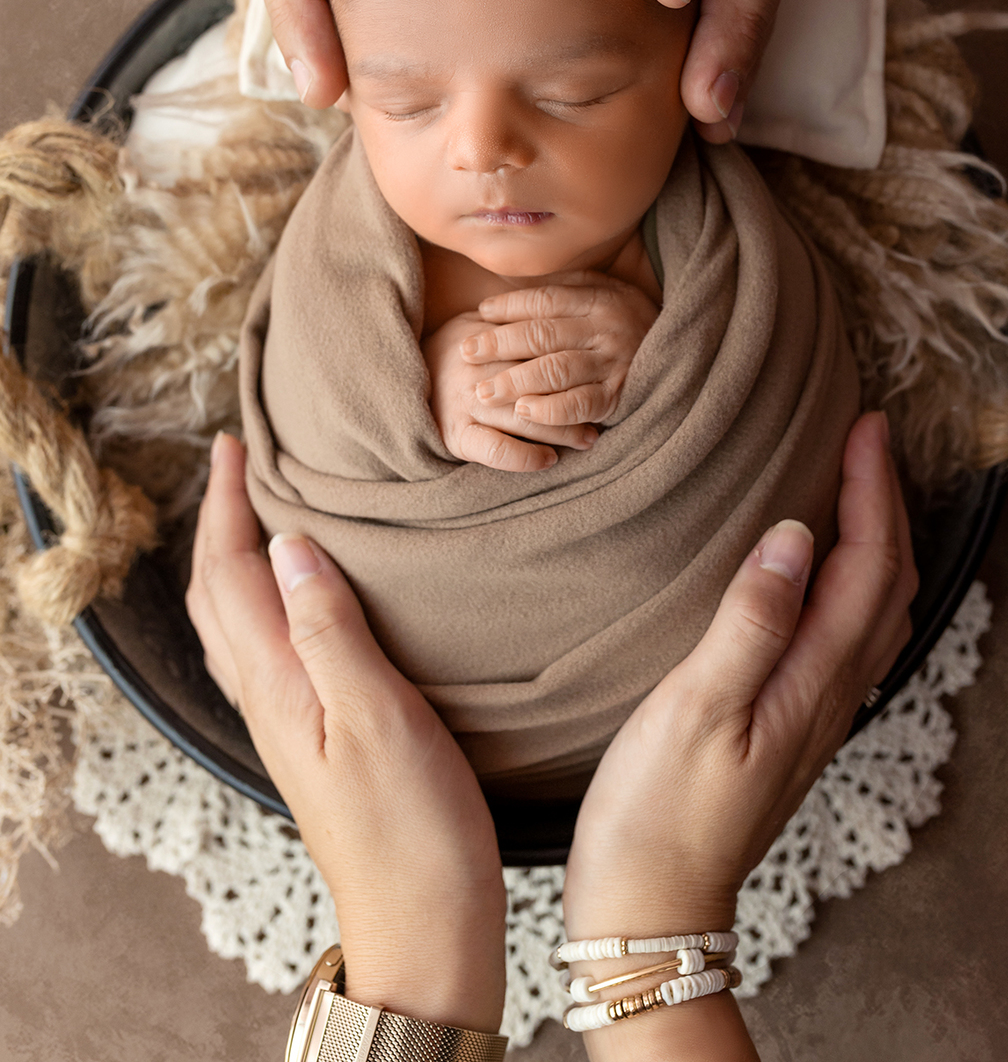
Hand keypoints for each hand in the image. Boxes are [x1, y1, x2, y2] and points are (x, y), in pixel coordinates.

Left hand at [186, 433, 505, 1029]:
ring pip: (240, 622)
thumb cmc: (413, 831)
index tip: (236, 444)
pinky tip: (305, 599)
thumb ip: (330, 629)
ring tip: (263, 512)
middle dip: (221, 522)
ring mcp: (291, 723)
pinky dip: (269, 602)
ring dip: (240, 558)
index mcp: (279, 685)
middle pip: (221, 594)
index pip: (233, 574)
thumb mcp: (378, 718)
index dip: (227, 505)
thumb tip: (290, 543)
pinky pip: (272, 650)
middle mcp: (271, 699)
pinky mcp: (319, 741)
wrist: (425, 926)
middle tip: (239, 463)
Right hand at [423, 311, 599, 471]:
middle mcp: (480, 371)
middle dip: (576, 401)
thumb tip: (563, 306)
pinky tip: (548, 461)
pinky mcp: (457, 435)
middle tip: (605, 412)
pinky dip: (525, 458)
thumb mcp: (477, 322)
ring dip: (561, 431)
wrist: (401, 375)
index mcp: (487, 342)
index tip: (603, 374)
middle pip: (538, 386)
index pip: (537, 350)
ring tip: (589, 439)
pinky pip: (497, 450)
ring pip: (524, 419)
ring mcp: (468, 404)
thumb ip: (514, 317)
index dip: (572, 362)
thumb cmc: (454, 348)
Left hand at [465, 273, 659, 425]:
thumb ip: (567, 287)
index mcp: (599, 298)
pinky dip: (549, 409)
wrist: (687, 350)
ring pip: (555, 370)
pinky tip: (523, 412)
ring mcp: (613, 363)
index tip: (480, 314)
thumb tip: (510, 289)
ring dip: (514, 380)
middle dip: (499, 344)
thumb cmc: (630, 320)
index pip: (544, 300)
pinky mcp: (619, 396)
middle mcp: (605, 328)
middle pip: (542, 335)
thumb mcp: (606, 291)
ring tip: (483, 390)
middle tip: (466, 353)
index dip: (509, 306)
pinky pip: (580, 404)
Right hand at [561, 411, 916, 941]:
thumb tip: (795, 535)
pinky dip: (854, 584)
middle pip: (887, 584)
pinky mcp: (789, 727)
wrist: (651, 908)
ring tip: (858, 488)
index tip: (866, 423)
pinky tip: (821, 575)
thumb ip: (751, 619)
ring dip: (878, 541)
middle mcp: (830, 694)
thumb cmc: (657, 812)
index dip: (873, 489)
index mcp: (813, 680)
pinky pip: (847, 637)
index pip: (867, 564)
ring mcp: (814, 714)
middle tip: (869, 437)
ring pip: (874, 612)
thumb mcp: (696, 707)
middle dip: (887, 503)